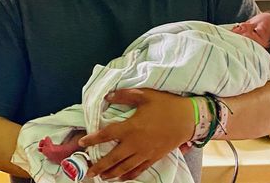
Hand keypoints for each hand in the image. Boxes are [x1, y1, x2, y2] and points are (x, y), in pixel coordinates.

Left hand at [77, 89, 192, 180]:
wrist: (188, 119)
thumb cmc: (165, 105)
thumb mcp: (144, 95)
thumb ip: (123, 96)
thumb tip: (107, 97)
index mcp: (131, 127)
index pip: (106, 135)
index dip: (92, 139)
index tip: (81, 142)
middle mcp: (135, 143)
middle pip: (113, 158)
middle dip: (100, 166)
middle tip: (88, 172)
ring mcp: (145, 153)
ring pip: (125, 167)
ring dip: (112, 173)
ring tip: (102, 177)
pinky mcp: (154, 157)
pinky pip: (139, 169)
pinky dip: (130, 175)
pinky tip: (123, 178)